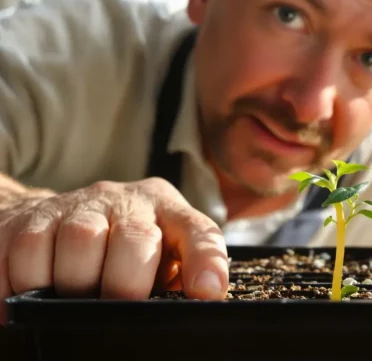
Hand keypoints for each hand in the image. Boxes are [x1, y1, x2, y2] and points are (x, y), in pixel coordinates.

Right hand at [0, 178, 228, 324]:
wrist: (64, 214)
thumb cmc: (124, 249)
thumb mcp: (160, 257)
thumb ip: (174, 280)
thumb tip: (190, 307)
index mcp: (170, 213)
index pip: (199, 231)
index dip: (206, 261)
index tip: (208, 292)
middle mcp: (128, 202)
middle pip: (134, 237)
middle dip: (125, 283)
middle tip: (116, 308)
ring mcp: (80, 204)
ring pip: (78, 240)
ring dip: (73, 284)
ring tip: (70, 303)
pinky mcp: (34, 214)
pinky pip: (24, 249)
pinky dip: (23, 283)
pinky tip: (30, 299)